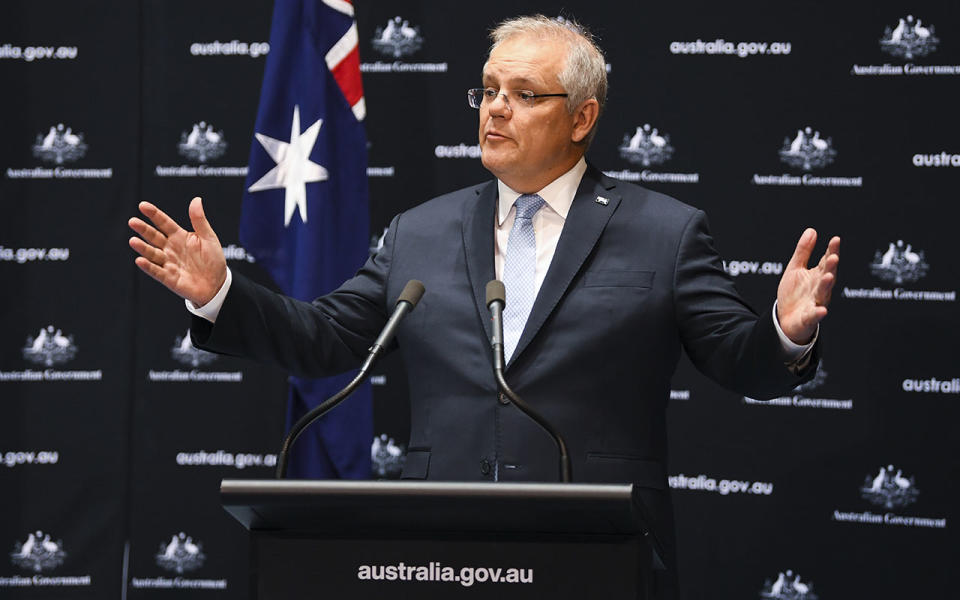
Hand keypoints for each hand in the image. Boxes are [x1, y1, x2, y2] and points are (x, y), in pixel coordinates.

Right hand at [128, 197, 226, 306]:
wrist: (218, 284)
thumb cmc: (213, 260)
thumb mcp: (209, 238)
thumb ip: (199, 220)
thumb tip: (196, 200)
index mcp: (179, 236)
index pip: (164, 223)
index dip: (154, 214)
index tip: (143, 205)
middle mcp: (171, 248)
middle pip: (154, 237)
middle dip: (143, 229)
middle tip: (133, 221)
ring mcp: (168, 263)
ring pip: (152, 254)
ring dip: (143, 248)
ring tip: (133, 241)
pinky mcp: (169, 278)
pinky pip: (156, 271)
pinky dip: (148, 267)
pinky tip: (140, 260)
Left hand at [776, 228, 840, 343]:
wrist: (785, 319)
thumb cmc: (794, 293)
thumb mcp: (795, 269)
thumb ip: (803, 251)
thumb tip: (812, 231)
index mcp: (817, 275)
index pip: (825, 261)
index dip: (831, 251)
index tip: (835, 239)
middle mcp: (819, 288)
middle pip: (827, 276)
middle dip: (830, 267)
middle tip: (833, 257)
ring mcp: (815, 302)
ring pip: (823, 294)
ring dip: (826, 285)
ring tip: (828, 276)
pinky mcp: (809, 317)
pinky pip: (814, 316)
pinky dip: (818, 313)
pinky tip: (822, 310)